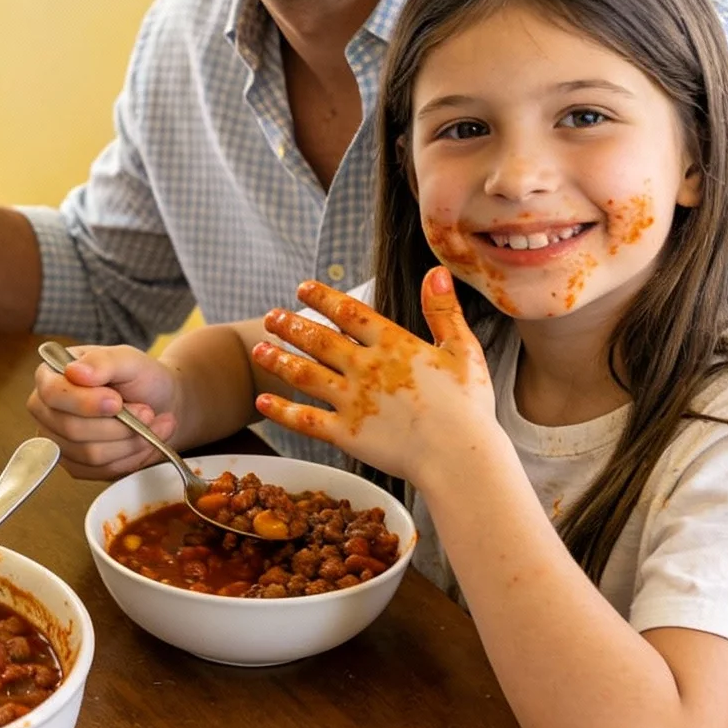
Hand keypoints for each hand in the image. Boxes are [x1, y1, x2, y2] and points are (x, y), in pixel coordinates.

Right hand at [26, 345, 177, 479]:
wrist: (159, 403)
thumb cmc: (140, 378)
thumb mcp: (128, 359)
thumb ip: (102, 362)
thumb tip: (75, 371)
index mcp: (51, 375)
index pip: (52, 394)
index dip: (85, 402)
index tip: (117, 402)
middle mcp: (47, 410)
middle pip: (71, 429)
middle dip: (118, 424)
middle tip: (147, 412)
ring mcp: (59, 441)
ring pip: (89, 454)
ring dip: (129, 441)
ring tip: (152, 425)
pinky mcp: (76, 466)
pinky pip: (100, 471)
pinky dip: (130, 458)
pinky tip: (144, 441)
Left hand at [252, 273, 493, 481]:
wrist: (458, 455)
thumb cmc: (468, 406)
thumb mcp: (463, 350)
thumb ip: (444, 311)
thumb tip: (436, 272)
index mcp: (393, 344)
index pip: (348, 312)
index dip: (323, 297)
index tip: (302, 288)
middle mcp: (365, 367)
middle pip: (318, 340)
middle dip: (291, 326)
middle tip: (270, 317)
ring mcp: (351, 400)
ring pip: (304, 374)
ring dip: (278, 360)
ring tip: (259, 349)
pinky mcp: (344, 433)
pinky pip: (304, 419)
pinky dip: (280, 410)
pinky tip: (263, 401)